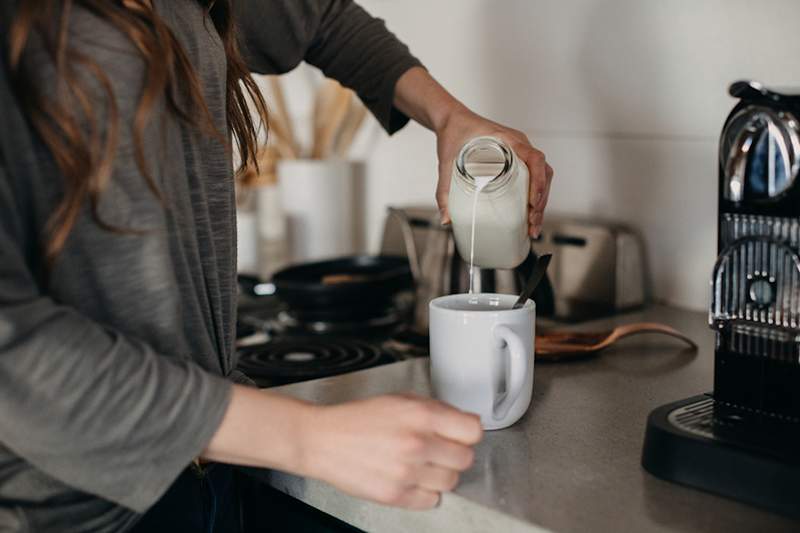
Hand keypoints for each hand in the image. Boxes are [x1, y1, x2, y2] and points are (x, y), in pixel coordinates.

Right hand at [299, 394, 482, 508]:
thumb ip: (436, 411)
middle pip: (465, 459)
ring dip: (440, 474)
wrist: (323, 440)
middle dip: (454, 453)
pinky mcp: (395, 495)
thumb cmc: (359, 419)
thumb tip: (464, 423)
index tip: (461, 434)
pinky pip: (431, 501)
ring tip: (421, 464)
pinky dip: (425, 492)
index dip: (467, 432)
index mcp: (421, 415)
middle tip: (438, 449)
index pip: (473, 431)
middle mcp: (417, 443)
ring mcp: (407, 472)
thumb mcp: (401, 400)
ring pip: (451, 482)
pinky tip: (410, 478)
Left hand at [435, 105, 553, 237]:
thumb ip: (444, 191)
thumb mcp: (447, 162)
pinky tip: (528, 214)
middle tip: (532, 223)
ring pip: (541, 177)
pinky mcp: (515, 160)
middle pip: (543, 173)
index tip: (532, 202)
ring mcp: (519, 152)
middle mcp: (519, 145)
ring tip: (532, 225)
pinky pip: (532, 177)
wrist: (451, 120)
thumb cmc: (453, 133)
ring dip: (541, 201)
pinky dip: (534, 196)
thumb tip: (446, 220)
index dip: (538, 181)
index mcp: (508, 140)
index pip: (535, 159)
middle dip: (541, 201)